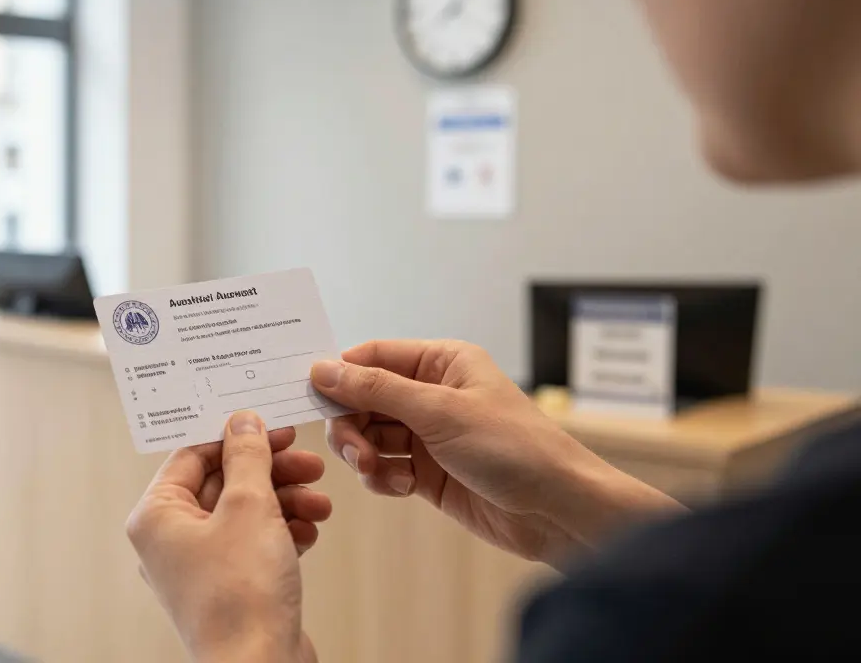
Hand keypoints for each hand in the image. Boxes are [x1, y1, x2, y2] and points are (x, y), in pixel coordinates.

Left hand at [127, 412, 328, 662]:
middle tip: (309, 463)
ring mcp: (199, 567)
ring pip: (244, 514)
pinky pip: (254, 545)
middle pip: (223, 483)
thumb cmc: (241, 595)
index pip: (192, 455)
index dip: (236, 437)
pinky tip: (310, 532)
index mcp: (156, 516)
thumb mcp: (249, 506)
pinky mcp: (229, 588)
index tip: (274, 427)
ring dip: (285, 502)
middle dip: (271, 472)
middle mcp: (171, 541)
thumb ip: (248, 457)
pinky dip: (282, 533)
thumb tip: (242, 422)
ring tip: (319, 505)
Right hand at [311, 340, 683, 564]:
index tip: (310, 394)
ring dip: (365, 456)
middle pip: (363, 399)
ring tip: (380, 473)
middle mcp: (432, 394)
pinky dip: (383, 478)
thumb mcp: (441, 412)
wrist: (556, 510)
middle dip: (351, 425)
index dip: (340, 374)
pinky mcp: (427, 472)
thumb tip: (324, 369)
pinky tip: (403, 487)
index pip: (373, 356)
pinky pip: (383, 467)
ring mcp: (428, 434)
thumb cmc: (515, 448)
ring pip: (369, 436)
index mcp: (442, 362)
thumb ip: (377, 389)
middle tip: (356, 452)